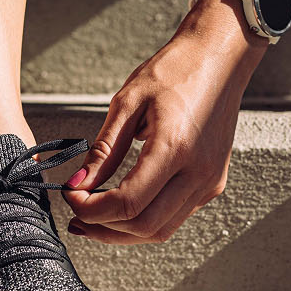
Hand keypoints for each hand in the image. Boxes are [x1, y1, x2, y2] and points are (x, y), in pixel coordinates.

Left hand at [63, 0, 266, 242]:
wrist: (219, 59)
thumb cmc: (175, 71)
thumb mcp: (128, 102)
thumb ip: (103, 150)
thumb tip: (78, 185)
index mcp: (174, 147)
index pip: (128, 203)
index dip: (92, 209)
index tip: (70, 197)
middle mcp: (198, 172)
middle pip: (144, 227)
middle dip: (103, 228)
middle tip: (77, 214)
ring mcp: (209, 181)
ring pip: (161, 230)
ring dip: (123, 231)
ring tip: (94, 217)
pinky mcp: (212, 183)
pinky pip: (175, 216)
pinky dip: (145, 219)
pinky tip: (124, 205)